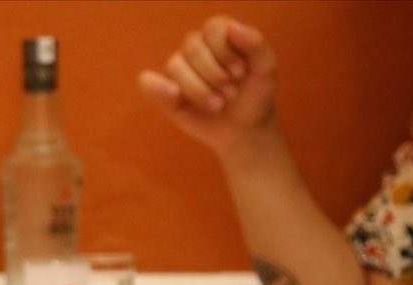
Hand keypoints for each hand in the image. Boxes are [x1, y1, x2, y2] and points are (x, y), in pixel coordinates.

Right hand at [138, 16, 278, 157]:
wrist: (246, 129)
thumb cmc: (255, 96)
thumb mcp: (266, 69)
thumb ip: (256, 44)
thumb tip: (232, 27)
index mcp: (218, 36)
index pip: (212, 29)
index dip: (225, 51)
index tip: (241, 73)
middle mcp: (195, 49)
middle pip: (192, 47)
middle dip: (214, 73)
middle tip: (230, 93)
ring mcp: (178, 71)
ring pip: (175, 66)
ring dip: (198, 89)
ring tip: (218, 105)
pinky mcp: (165, 94)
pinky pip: (147, 82)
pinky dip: (156, 86)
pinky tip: (176, 95)